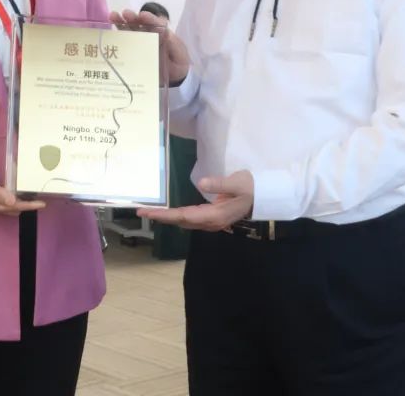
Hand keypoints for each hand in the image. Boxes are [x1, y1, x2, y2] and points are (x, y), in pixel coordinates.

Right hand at [0, 156, 44, 215]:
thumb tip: (14, 203)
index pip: (11, 207)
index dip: (27, 206)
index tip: (42, 204)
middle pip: (9, 209)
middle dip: (25, 206)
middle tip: (40, 200)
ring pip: (4, 207)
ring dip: (18, 204)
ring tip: (32, 199)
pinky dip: (10, 199)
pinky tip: (16, 194)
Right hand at [110, 9, 190, 85]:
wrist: (174, 77)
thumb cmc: (178, 61)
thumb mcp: (180, 52)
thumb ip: (174, 44)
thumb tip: (166, 33)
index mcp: (160, 32)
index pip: (154, 23)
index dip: (148, 18)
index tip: (142, 16)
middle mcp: (147, 34)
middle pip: (138, 24)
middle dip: (131, 17)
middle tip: (125, 14)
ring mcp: (138, 43)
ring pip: (128, 31)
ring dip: (120, 23)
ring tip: (113, 16)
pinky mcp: (131, 53)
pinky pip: (123, 45)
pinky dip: (115, 39)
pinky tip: (109, 34)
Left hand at [137, 170, 253, 230]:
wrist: (263, 196)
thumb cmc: (251, 187)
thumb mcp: (238, 182)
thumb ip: (220, 184)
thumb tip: (202, 184)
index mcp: (214, 215)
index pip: (184, 216)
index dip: (165, 215)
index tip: (148, 212)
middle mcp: (210, 222)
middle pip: (181, 221)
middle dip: (161, 217)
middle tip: (141, 212)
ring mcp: (211, 221)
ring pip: (184, 221)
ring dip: (167, 217)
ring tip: (150, 212)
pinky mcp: (212, 217)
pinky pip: (190, 218)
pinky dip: (177, 216)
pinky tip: (169, 213)